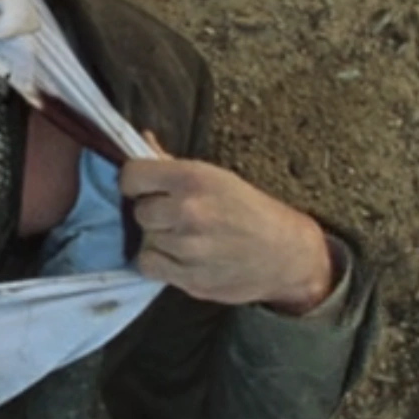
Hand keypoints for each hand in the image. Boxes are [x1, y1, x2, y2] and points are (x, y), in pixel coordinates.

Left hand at [118, 153, 336, 313]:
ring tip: (186, 238)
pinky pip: (150, 267)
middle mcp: (188, 211)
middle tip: (175, 217)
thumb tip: (143, 139)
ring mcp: (188, 248)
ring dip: (160, 240)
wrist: (286, 254)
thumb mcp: (217, 177)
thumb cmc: (251, 210)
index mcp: (193, 179)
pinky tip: (182, 258)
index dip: (135, 183)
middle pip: (140, 212)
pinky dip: (161, 264)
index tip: (145, 189)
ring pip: (145, 241)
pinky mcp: (190, 279)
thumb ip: (173, 163)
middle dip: (154, 213)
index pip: (132, 176)